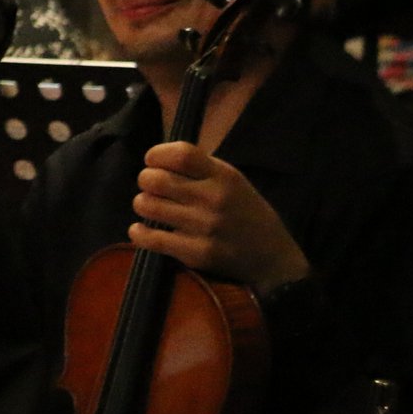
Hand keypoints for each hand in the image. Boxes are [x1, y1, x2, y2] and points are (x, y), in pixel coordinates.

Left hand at [132, 142, 310, 288]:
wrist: (274, 259)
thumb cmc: (246, 214)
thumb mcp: (234, 182)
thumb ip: (201, 169)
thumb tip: (157, 160)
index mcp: (224, 176)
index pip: (181, 154)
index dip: (157, 154)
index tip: (152, 161)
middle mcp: (214, 199)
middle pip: (155, 179)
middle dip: (146, 180)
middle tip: (151, 187)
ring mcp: (205, 227)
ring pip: (148, 205)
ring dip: (142, 204)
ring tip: (151, 207)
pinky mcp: (198, 253)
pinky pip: (151, 239)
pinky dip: (138, 233)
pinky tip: (141, 230)